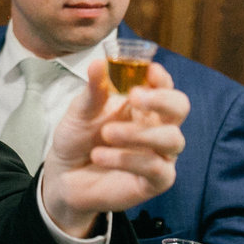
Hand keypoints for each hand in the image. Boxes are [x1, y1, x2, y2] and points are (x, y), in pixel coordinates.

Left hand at [41, 59, 186, 236]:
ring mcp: (160, 155)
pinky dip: (127, 159)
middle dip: (162, 100)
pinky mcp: (156, 181)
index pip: (164, 86)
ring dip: (139, 133)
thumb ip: (93, 90)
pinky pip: (156, 168)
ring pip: (172, 139)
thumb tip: (97, 62)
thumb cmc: (78, 138)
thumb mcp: (80, 111)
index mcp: (143, 105)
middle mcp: (158, 127)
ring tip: (107, 133)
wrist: (64, 176)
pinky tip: (100, 156)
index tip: (149, 70)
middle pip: (180, 108)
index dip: (161, 78)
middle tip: (134, 96)